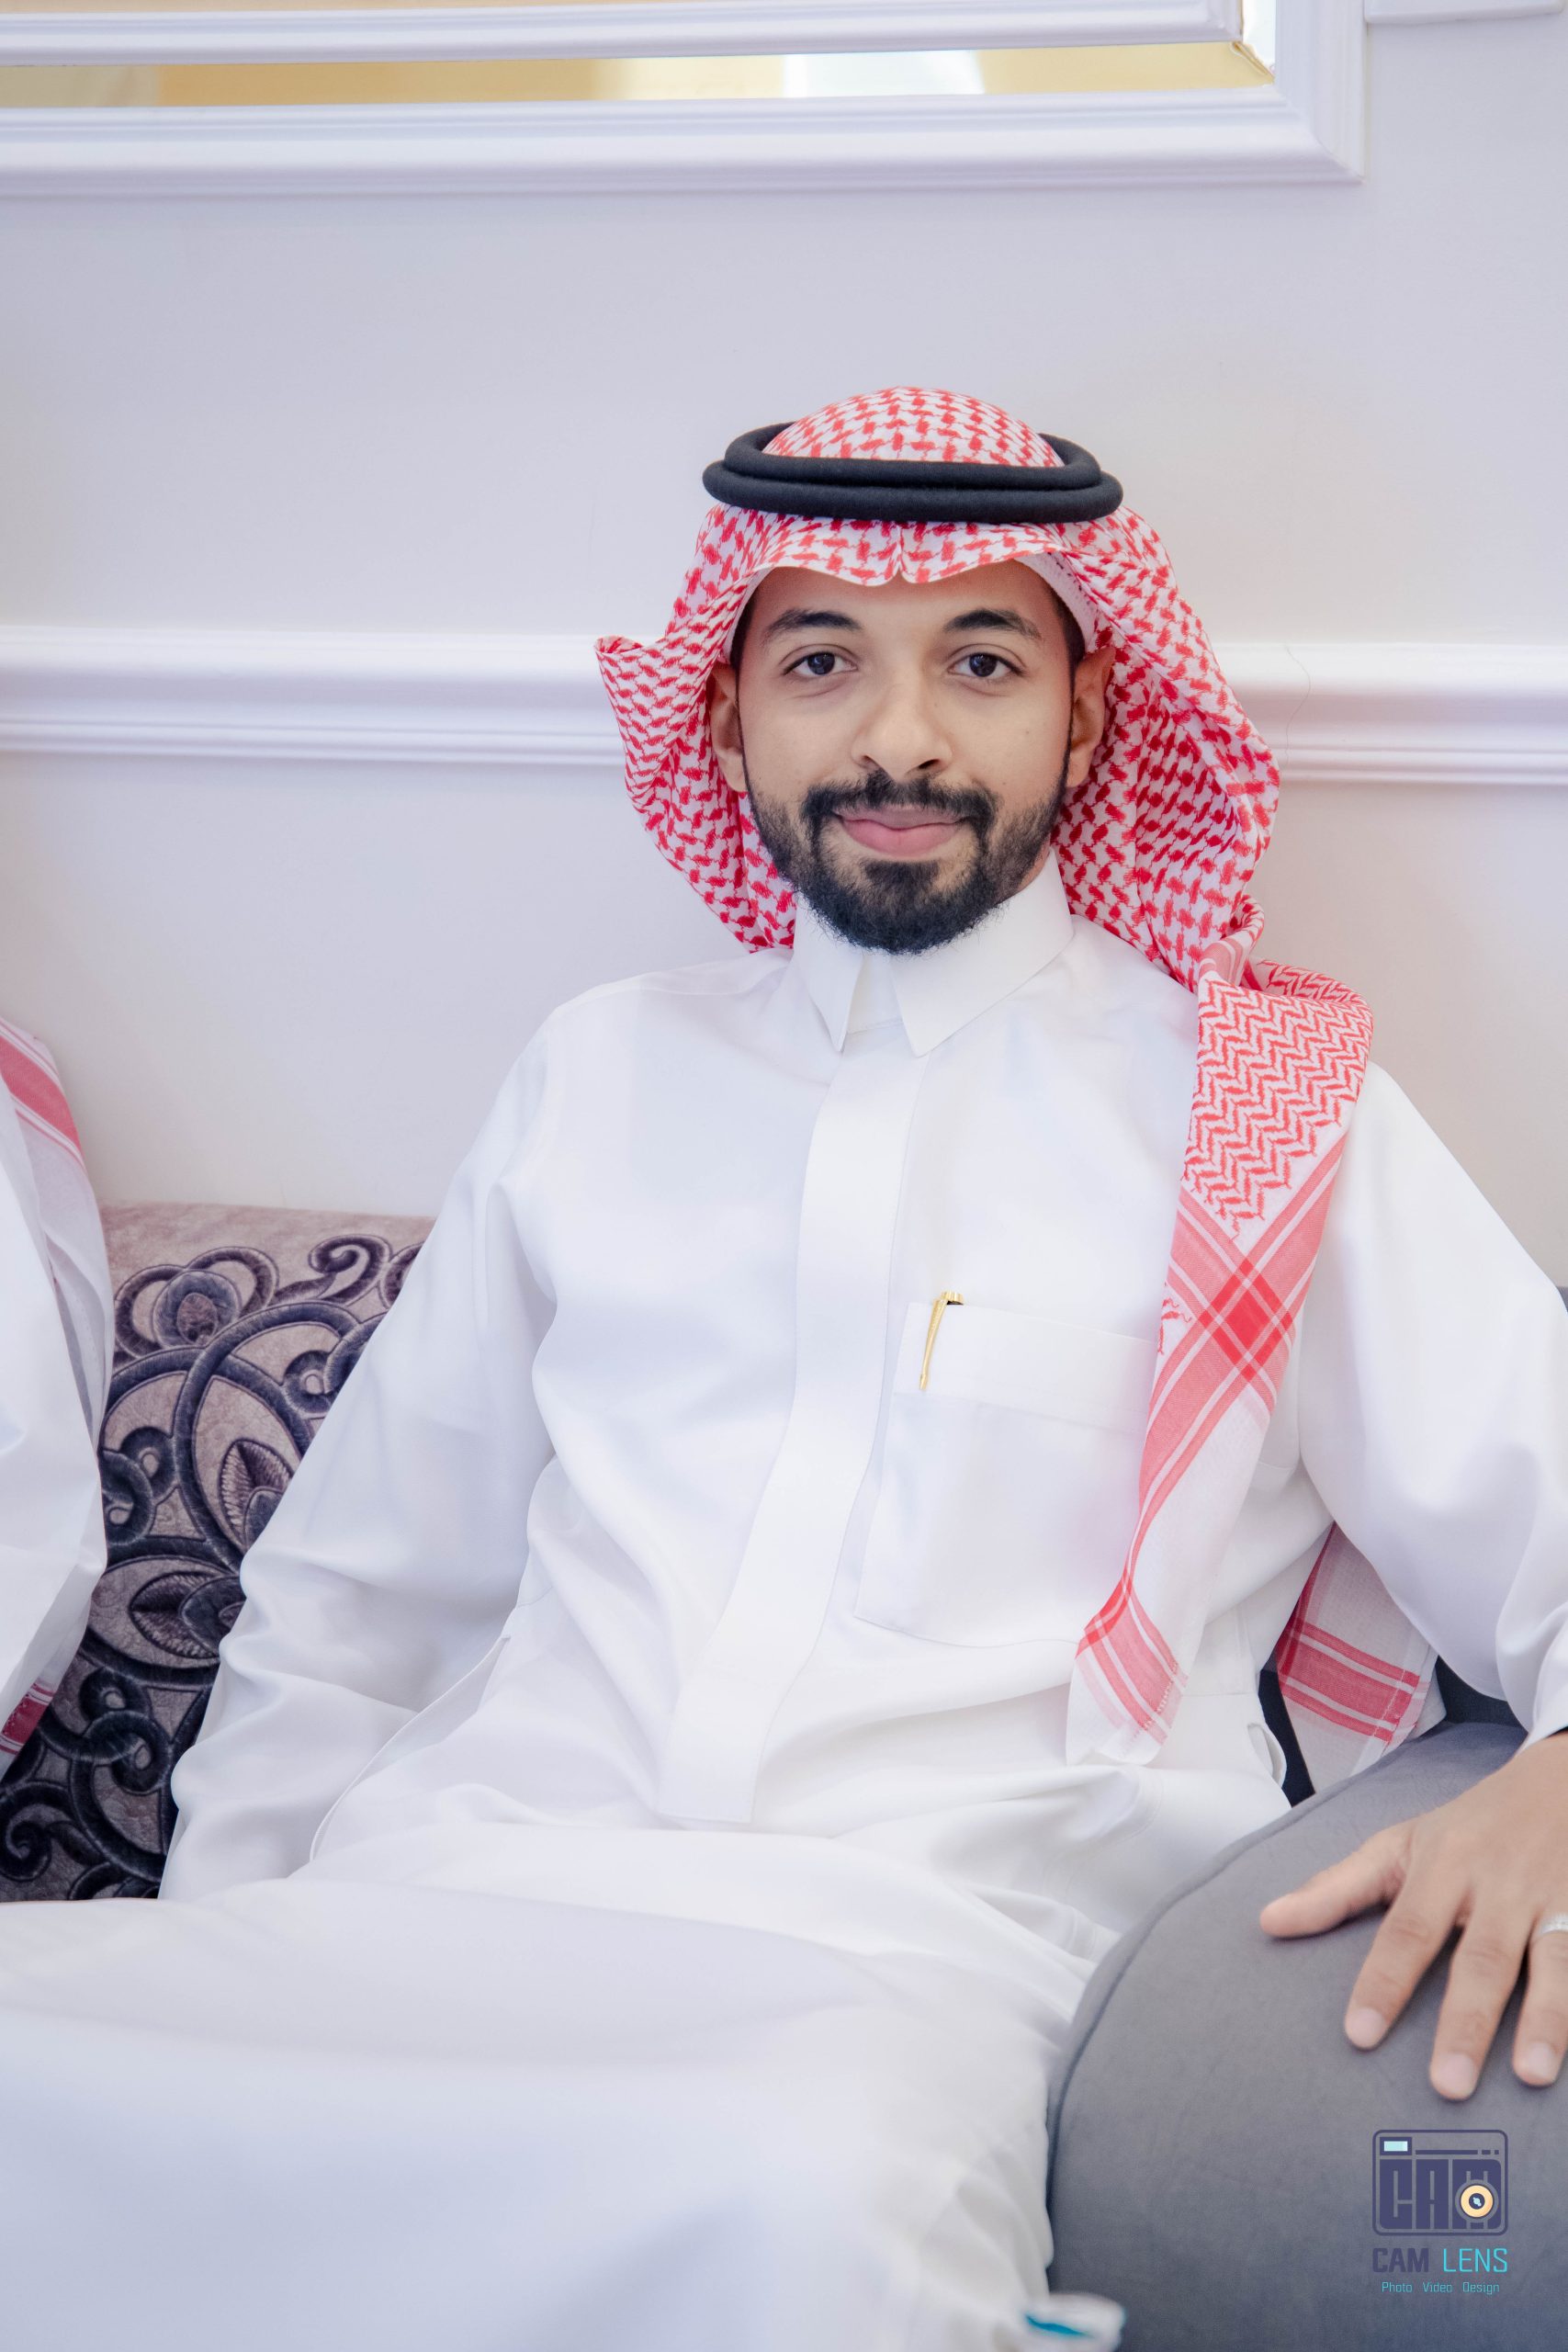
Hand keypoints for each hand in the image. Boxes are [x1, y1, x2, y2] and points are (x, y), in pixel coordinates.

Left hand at [1256, 1730, 1567, 2098]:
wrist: (1556, 1783)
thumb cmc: (1465, 1827)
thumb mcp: (1398, 1844)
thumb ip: (1337, 1889)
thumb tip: (1268, 1923)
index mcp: (1443, 1866)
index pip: (1407, 1930)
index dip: (1382, 1982)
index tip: (1360, 2035)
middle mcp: (1499, 1885)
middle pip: (1482, 1959)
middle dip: (1465, 2022)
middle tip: (1447, 2086)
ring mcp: (1554, 1901)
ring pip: (1553, 1962)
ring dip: (1546, 2020)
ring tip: (1533, 2075)